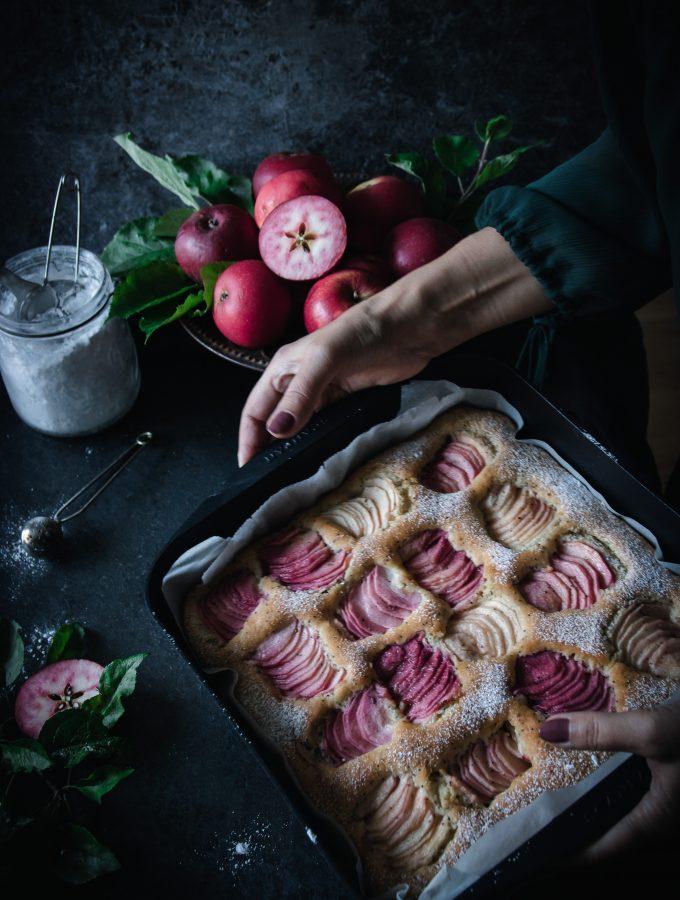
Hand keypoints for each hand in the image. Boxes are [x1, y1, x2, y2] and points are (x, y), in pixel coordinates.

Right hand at [238, 227, 550, 464]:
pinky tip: (317, 457)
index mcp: (283, 368)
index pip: (255, 410)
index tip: (248, 469)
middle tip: (267, 481)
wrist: (409, 328)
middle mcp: (298, 380)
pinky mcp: (346, 399)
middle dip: (267, 448)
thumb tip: (277, 431)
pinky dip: (316, 441)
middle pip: (274, 420)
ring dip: (291, 447)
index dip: (249, 439)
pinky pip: (323, 425)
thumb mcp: (325, 360)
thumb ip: (301, 396)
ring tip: (288, 476)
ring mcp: (323, 391)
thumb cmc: (364, 332)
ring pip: (298, 425)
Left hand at [539, 698, 679, 862]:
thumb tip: (546, 730)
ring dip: (586, 798)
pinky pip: (629, 789)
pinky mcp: (671, 783)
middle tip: (525, 806)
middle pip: (605, 830)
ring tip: (545, 781)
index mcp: (656, 823)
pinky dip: (605, 779)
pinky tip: (589, 758)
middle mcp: (662, 821)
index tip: (525, 844)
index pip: (598, 852)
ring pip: (618, 808)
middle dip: (568, 819)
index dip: (562, 850)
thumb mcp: (656, 732)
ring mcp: (668, 803)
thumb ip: (600, 732)